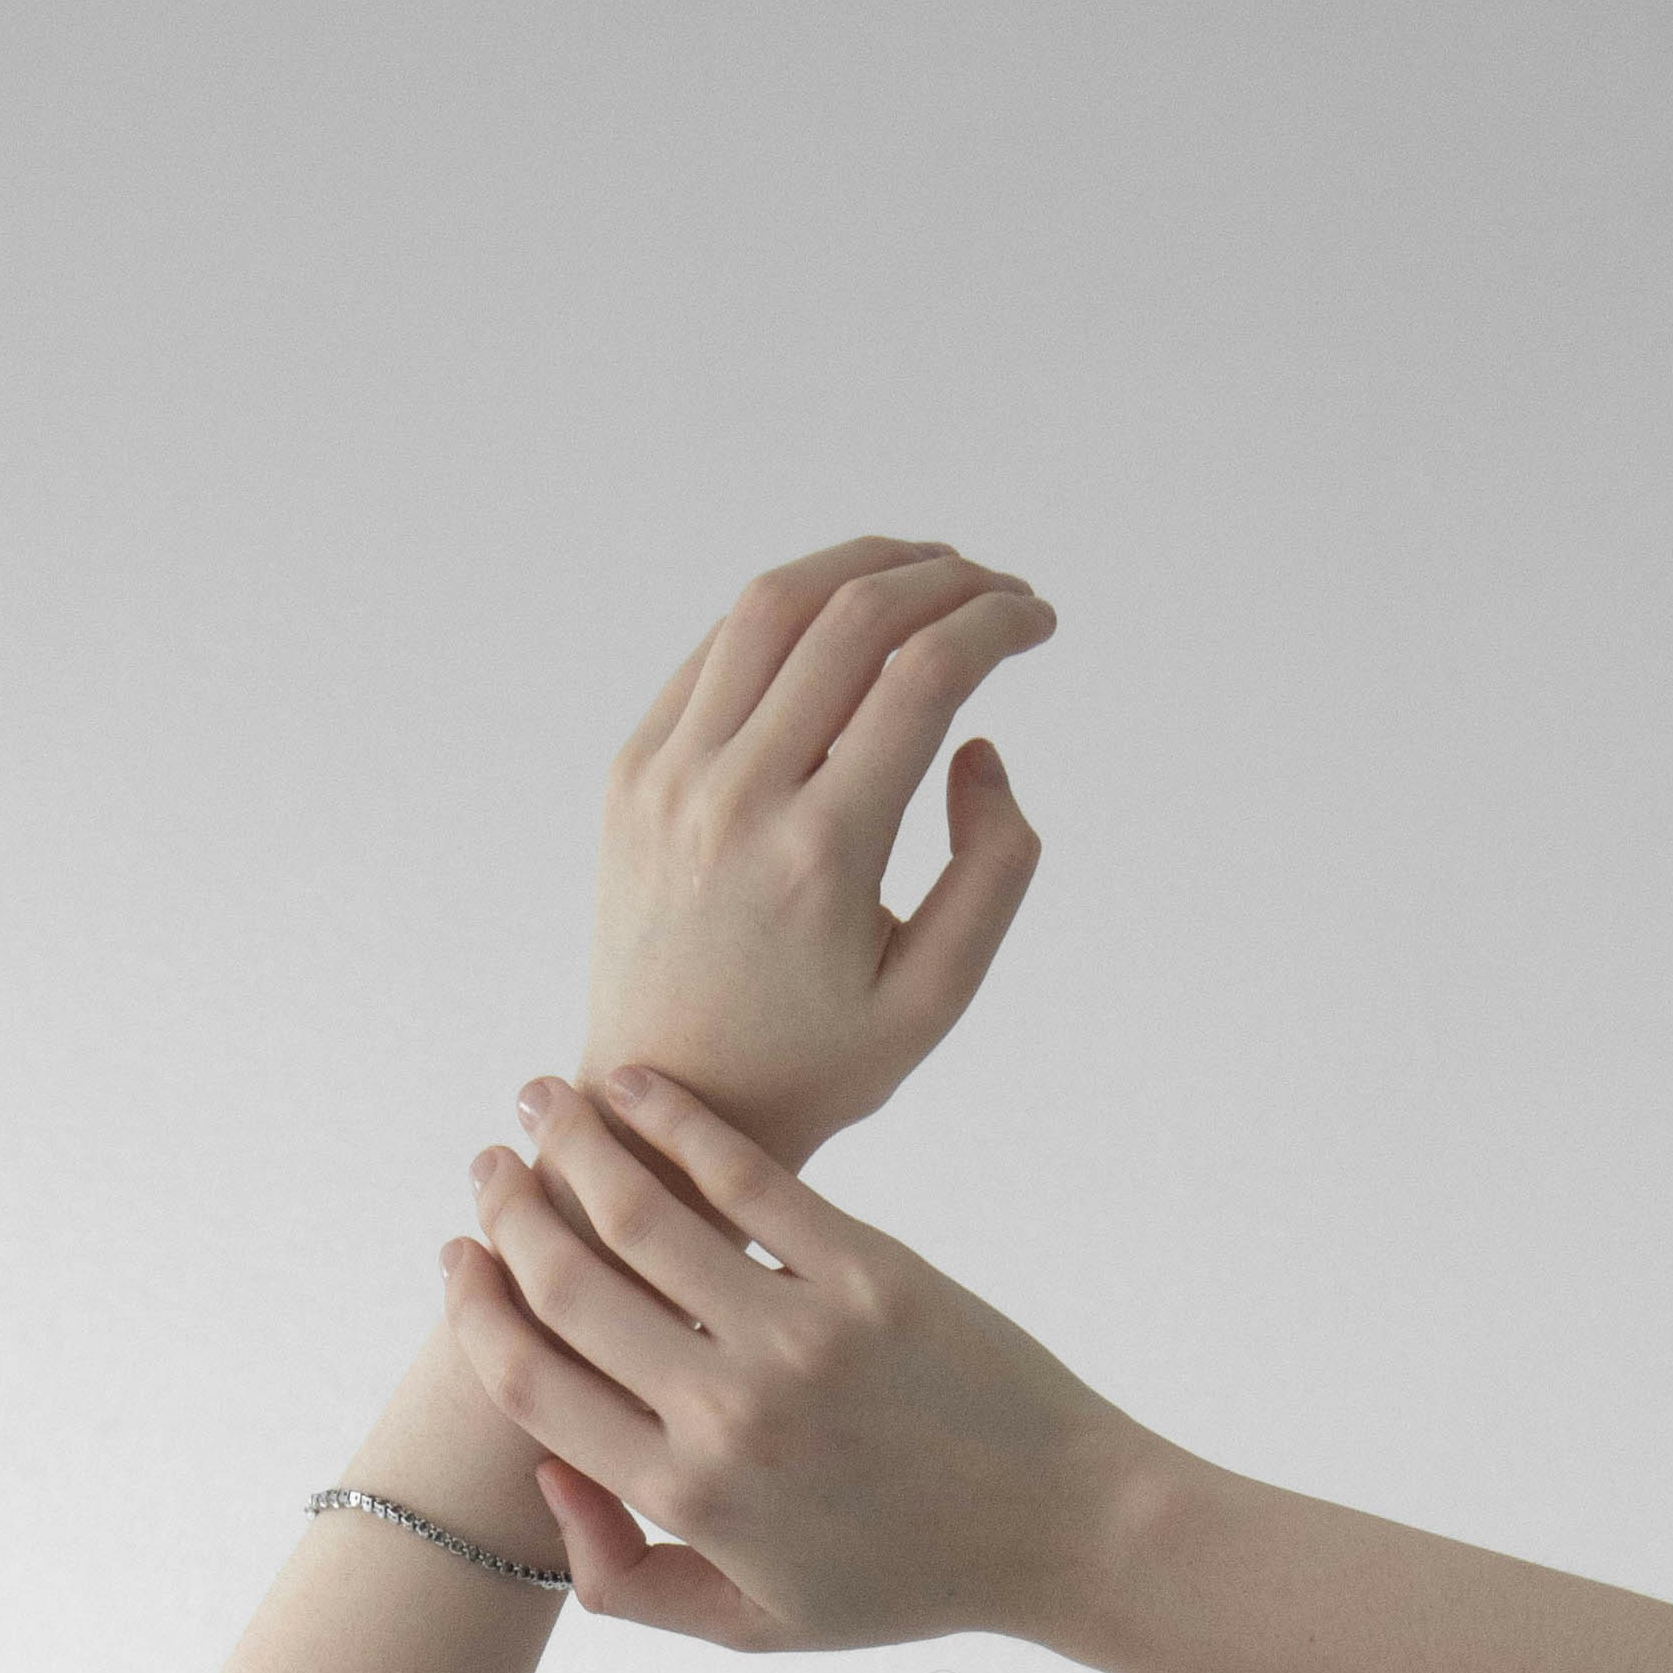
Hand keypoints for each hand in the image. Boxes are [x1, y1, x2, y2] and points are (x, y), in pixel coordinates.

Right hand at [439, 1067, 1151, 1655]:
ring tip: (542, 1102)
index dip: (474, 1311)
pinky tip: (638, 1087)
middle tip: (490, 1168)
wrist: (1062, 1531)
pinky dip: (676, 1120)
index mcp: (687, 1498)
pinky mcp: (870, 1273)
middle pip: (566, 1287)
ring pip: (638, 1215)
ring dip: (569, 1144)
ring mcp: (799, 1336)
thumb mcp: (756, 1627)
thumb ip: (630, 1579)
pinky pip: (748, 1178)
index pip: (529, 1384)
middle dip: (506, 1214)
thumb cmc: (904, 1580)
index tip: (459, 1259)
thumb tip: (548, 1478)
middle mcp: (728, 1413)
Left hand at [579, 536, 1057, 1170]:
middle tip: (999, 593)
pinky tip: (841, 624)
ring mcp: (672, 775)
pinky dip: (789, 612)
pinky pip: (715, 650)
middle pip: (853, 616)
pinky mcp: (634, 770)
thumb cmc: (813, 1063)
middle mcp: (737, 796)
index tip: (1039, 622)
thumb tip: (979, 748)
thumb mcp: (935, 999)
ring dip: (863, 566)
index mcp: (822, 853)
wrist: (662, 1106)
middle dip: (946, 579)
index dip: (997, 623)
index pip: (924, 676)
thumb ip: (993, 870)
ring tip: (927, 575)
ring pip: (774, 606)